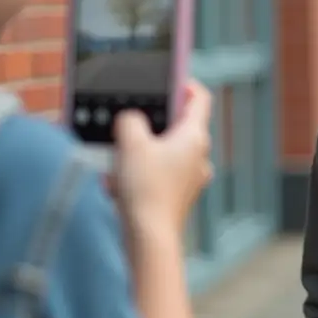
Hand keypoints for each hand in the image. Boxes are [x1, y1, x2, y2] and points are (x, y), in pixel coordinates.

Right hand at [112, 81, 213, 238]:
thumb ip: (130, 121)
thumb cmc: (146, 190)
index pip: (199, 98)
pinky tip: (118, 182)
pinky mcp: (177, 198)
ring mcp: (190, 179)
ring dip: (144, 149)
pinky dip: (141, 173)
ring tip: (119, 155)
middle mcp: (198, 156)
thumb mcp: (130, 142)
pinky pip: (159, 175)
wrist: (149, 239)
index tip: (167, 78)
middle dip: (154, 120)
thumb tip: (131, 120)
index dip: (183, 83)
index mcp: (195, 136)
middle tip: (132, 119)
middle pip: (180, 125)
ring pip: (167, 151)